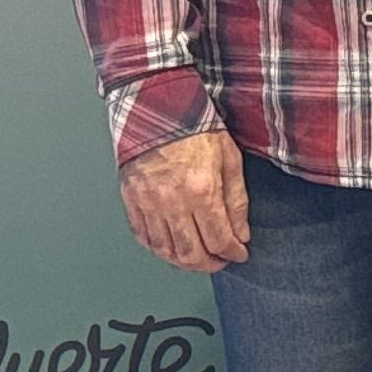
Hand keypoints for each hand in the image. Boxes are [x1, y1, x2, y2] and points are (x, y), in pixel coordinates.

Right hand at [119, 126, 250, 272]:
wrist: (157, 107)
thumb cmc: (195, 128)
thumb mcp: (229, 159)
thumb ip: (236, 201)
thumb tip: (240, 234)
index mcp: (201, 189)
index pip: (219, 239)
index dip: (233, 252)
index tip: (240, 253)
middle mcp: (172, 201)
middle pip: (191, 253)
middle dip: (210, 264)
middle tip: (220, 260)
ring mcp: (148, 202)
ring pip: (165, 251)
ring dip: (185, 262)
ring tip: (198, 257)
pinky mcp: (131, 199)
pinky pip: (143, 237)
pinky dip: (159, 249)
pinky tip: (172, 247)